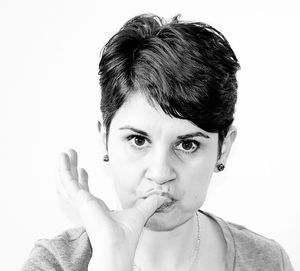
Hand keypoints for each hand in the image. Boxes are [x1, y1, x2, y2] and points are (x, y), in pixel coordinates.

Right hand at [57, 149, 168, 270]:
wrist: (118, 246)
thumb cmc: (126, 236)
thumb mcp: (140, 212)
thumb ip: (149, 203)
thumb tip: (161, 197)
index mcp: (97, 208)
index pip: (86, 191)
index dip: (84, 179)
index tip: (83, 169)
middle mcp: (87, 205)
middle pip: (74, 183)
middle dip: (71, 169)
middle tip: (70, 155)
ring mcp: (81, 203)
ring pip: (68, 181)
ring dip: (65, 167)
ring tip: (63, 154)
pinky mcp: (79, 200)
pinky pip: (68, 182)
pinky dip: (64, 169)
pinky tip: (63, 158)